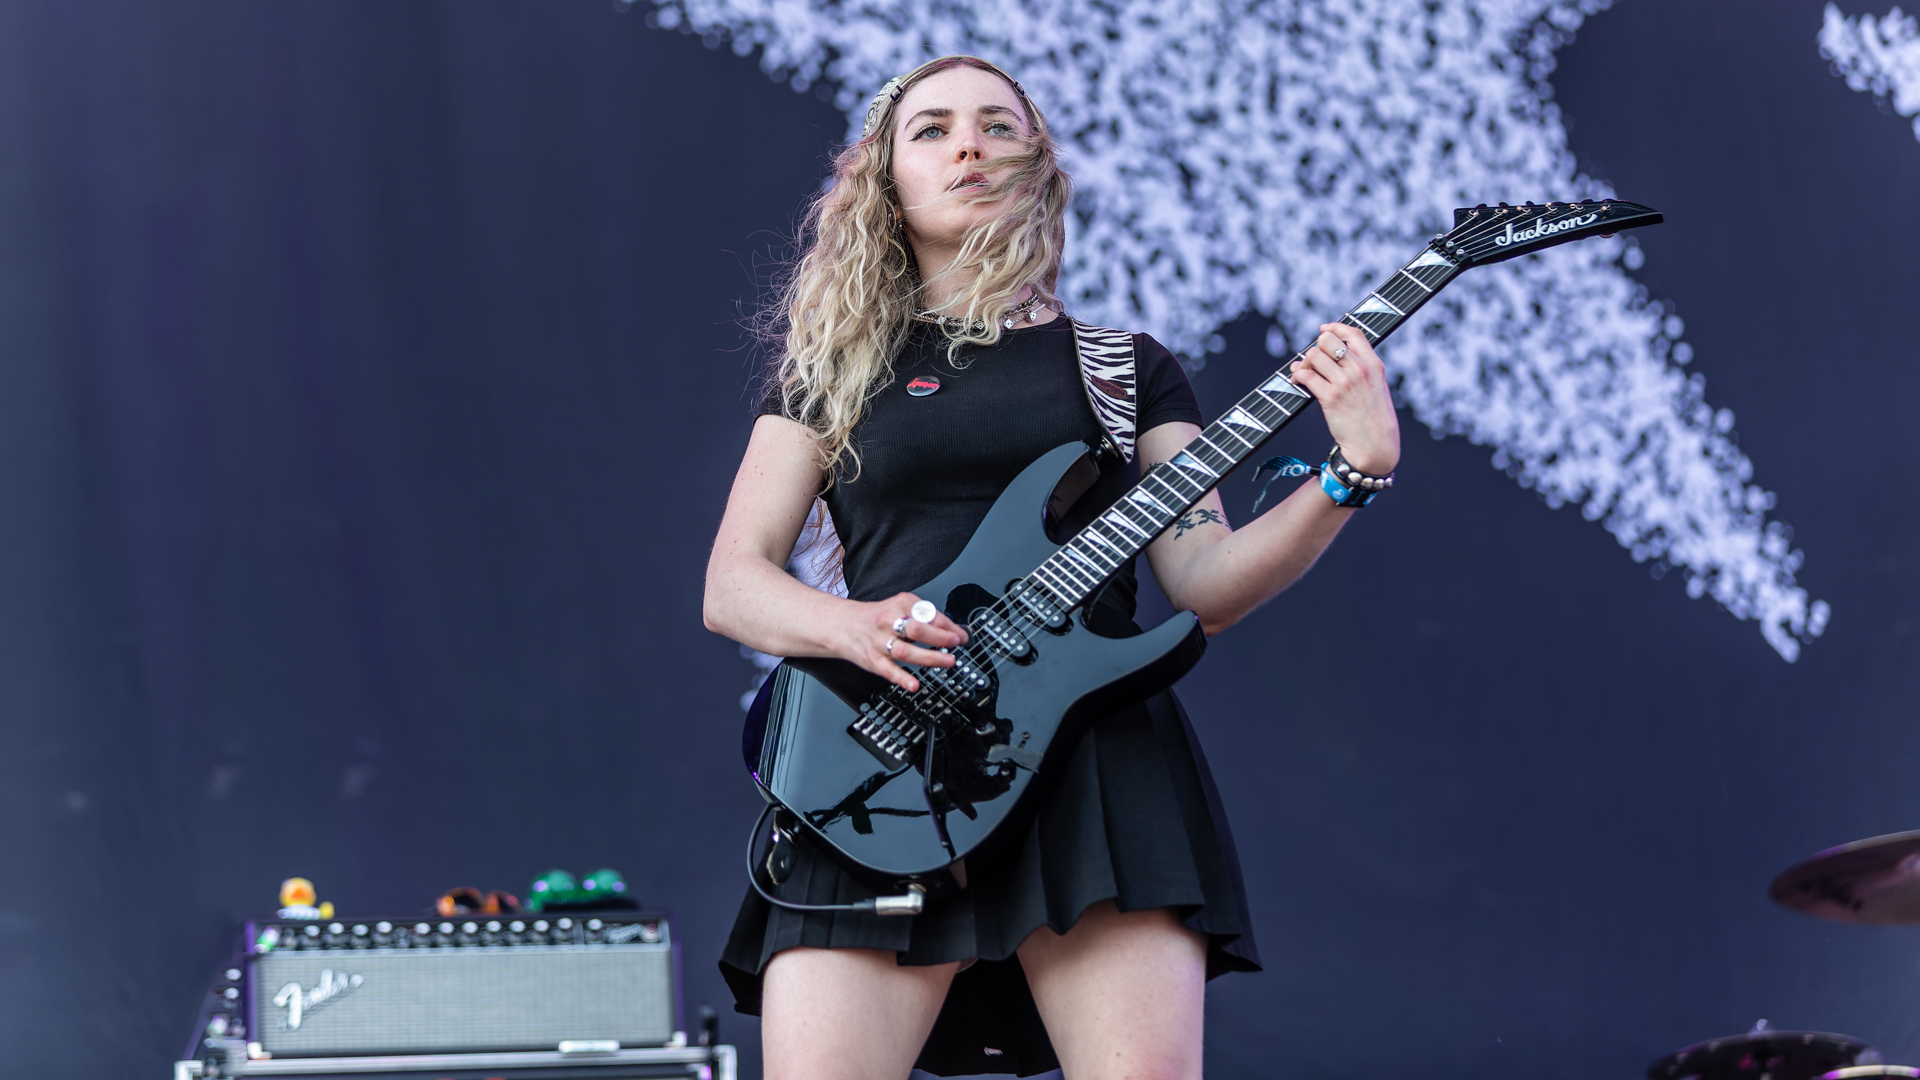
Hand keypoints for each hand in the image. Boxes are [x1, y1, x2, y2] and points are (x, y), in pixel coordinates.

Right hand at [836, 592, 970, 692]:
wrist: (842, 625)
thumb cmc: (875, 618)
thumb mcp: (899, 608)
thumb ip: (924, 618)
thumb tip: (953, 631)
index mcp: (899, 605)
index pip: (928, 614)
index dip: (948, 625)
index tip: (961, 634)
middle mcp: (888, 622)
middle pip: (917, 629)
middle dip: (940, 637)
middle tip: (956, 643)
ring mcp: (879, 642)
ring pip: (906, 651)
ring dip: (929, 658)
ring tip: (948, 662)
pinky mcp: (872, 659)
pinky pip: (888, 670)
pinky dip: (902, 678)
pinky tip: (914, 685)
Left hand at [1289, 323, 1400, 474]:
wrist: (1375, 446)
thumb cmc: (1373, 419)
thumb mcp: (1377, 387)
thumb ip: (1361, 368)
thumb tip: (1330, 355)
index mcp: (1374, 365)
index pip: (1353, 333)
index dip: (1334, 327)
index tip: (1324, 329)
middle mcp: (1360, 370)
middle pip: (1327, 341)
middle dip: (1315, 349)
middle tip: (1312, 361)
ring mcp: (1345, 383)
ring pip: (1313, 355)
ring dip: (1303, 363)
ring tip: (1302, 373)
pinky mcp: (1330, 398)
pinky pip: (1306, 375)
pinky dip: (1297, 376)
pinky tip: (1297, 382)